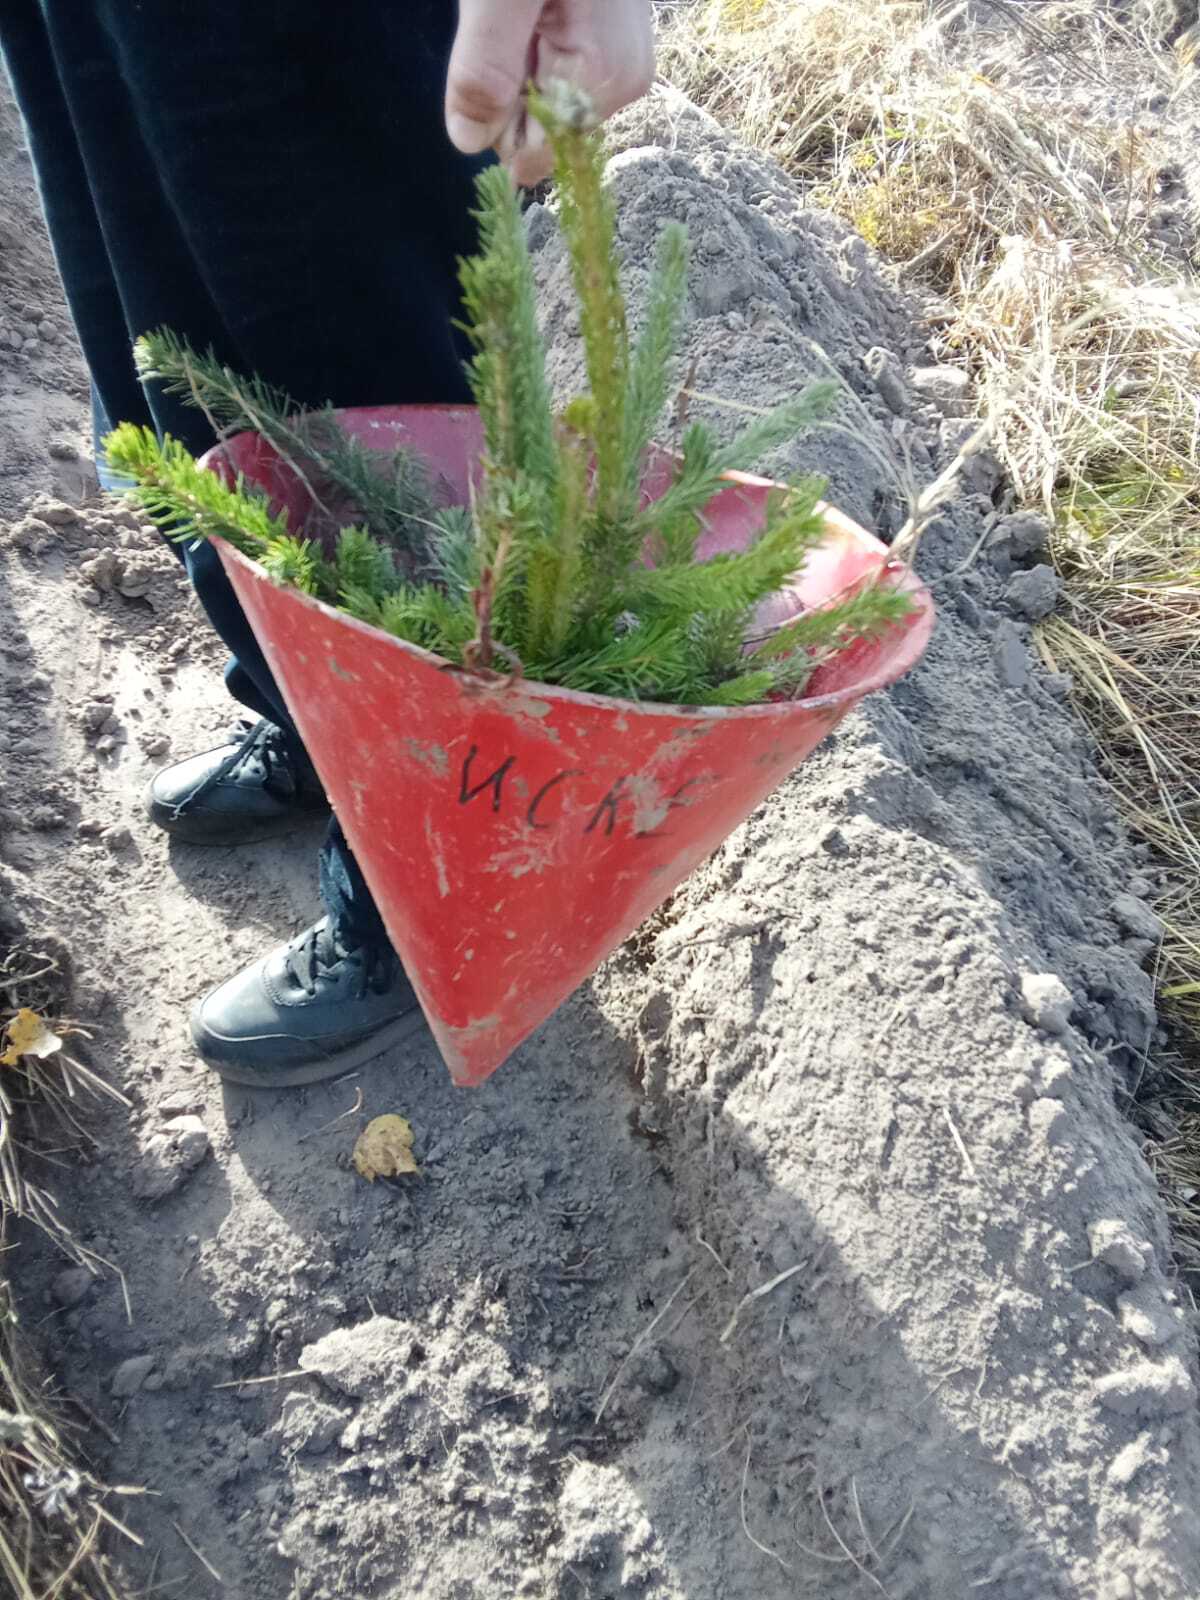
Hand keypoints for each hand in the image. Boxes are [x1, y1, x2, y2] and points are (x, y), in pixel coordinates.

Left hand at [445, 0, 654, 185]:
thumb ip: (486, 67)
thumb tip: (470, 141)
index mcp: (604, 78)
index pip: (535, 153)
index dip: (498, 114)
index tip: (498, 48)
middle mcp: (622, 82)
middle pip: (539, 128)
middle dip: (508, 80)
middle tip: (509, 14)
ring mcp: (621, 62)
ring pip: (543, 98)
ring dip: (515, 57)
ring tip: (522, 3)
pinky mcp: (610, 42)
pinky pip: (554, 69)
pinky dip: (528, 41)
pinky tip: (534, 4)